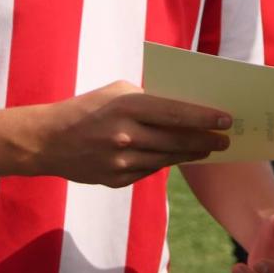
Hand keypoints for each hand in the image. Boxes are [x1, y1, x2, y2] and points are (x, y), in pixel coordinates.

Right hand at [28, 80, 230, 186]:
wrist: (47, 141)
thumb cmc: (89, 108)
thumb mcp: (117, 92)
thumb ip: (150, 98)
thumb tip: (186, 109)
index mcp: (127, 106)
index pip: (176, 113)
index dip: (205, 118)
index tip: (226, 120)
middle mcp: (125, 135)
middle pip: (176, 141)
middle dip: (205, 141)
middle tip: (225, 140)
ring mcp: (119, 161)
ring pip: (166, 159)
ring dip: (190, 155)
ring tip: (206, 149)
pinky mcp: (114, 180)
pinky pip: (149, 171)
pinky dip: (164, 163)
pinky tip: (177, 158)